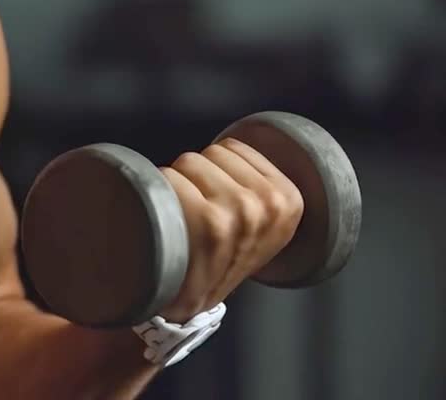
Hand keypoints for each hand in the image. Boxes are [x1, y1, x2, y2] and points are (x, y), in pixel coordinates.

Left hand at [157, 138, 304, 322]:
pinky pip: (167, 177)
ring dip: (175, 183)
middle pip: (210, 152)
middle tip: (196, 213)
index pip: (234, 148)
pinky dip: (156, 193)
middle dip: (196, 176)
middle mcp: (268, 204)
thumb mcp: (260, 223)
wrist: (187, 300)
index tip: (217, 201)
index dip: (216, 170)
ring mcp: (239, 212)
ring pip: (186, 161)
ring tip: (182, 218)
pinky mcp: (207, 221)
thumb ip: (258, 184)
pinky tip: (165, 221)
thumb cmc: (217, 255)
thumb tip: (232, 145)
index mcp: (289, 200)